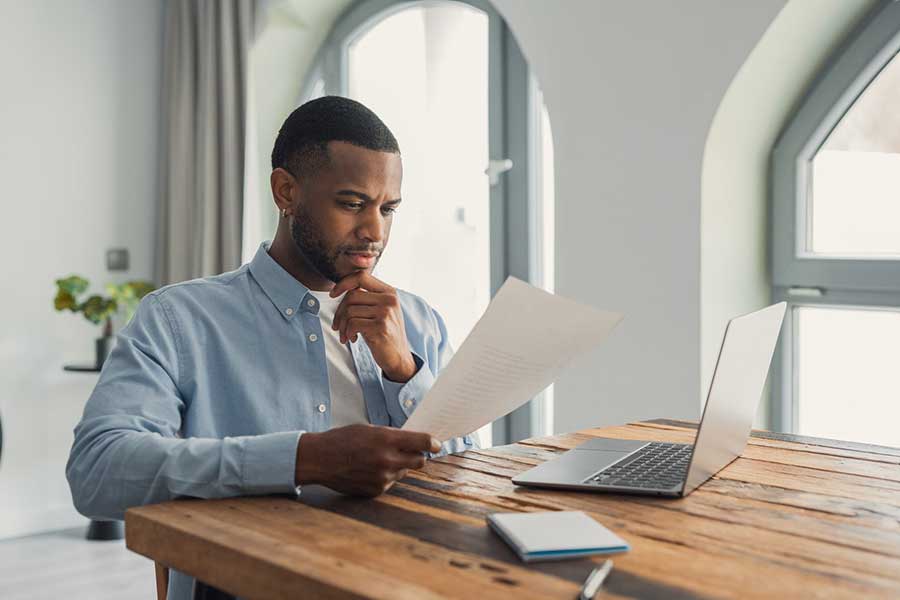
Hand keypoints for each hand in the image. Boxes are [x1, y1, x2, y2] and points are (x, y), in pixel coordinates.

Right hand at [295, 424, 440, 496]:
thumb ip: (392, 436)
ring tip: (378, 459)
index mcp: (386, 439)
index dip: (433, 443)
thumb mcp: (369, 429)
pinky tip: (370, 470)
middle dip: (417, 455)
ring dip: (399, 466)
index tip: (436, 444)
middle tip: (409, 451)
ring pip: (404, 472)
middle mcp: (387, 460)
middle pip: (419, 461)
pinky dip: (386, 477)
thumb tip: (412, 441)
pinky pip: (391, 483)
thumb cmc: (343, 439)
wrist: (319, 459)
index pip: (423, 442)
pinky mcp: (376, 490)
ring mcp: (383, 477)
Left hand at [330, 272, 416, 381]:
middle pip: (352, 296)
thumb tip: (341, 289)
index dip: (343, 283)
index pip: (361, 276)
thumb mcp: (380, 311)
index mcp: (389, 292)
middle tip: (337, 325)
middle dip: (339, 312)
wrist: (398, 357)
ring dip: (342, 325)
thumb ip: (367, 298)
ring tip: (346, 335)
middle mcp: (389, 299)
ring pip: (350, 311)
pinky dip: (347, 333)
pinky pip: (352, 324)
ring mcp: (386, 313)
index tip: (333, 294)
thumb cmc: (385, 334)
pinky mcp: (381, 327)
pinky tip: (352, 339)